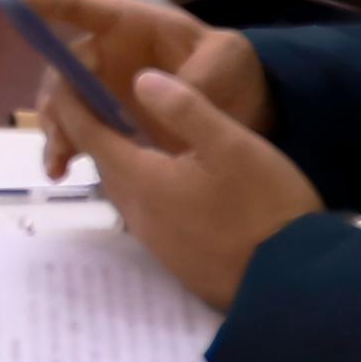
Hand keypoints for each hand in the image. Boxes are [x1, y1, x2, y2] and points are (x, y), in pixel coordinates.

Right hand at [10, 0, 268, 163]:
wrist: (248, 113)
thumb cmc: (234, 71)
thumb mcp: (227, 61)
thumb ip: (196, 74)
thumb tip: (152, 89)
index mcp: (135, 27)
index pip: (89, 9)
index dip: (56, 2)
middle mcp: (110, 56)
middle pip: (66, 66)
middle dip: (56, 94)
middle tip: (56, 125)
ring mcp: (107, 91)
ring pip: (65, 102)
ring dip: (55, 127)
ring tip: (59, 159)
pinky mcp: (112, 123)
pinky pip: (79, 131)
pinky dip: (66, 149)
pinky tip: (62, 170)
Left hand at [67, 60, 321, 310]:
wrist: (292, 285)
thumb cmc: (264, 206)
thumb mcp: (232, 145)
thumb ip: (184, 109)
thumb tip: (140, 79)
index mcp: (142, 180)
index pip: (89, 134)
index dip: (73, 102)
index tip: (67, 76)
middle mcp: (137, 213)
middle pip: (103, 162)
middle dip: (95, 129)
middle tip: (102, 98)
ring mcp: (156, 242)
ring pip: (124, 188)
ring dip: (122, 160)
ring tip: (137, 131)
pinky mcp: (176, 260)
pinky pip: (146, 212)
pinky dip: (145, 185)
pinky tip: (171, 177)